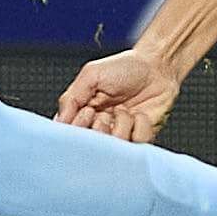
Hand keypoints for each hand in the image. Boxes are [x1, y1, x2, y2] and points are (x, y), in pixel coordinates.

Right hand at [54, 49, 182, 143]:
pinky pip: (136, 146)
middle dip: (99, 129)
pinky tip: (139, 115)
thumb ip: (71, 98)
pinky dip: (139, 128)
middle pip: (91, 146)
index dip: (79, 129)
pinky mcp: (140, 139)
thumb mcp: (91, 75)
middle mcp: (100, 127)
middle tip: (104, 113)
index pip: (71, 135)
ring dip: (120, 126)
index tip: (89, 112)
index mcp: (83, 113)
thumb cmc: (125, 67)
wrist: (157, 66)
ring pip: (114, 149)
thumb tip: (59, 122)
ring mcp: (120, 135)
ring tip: (124, 110)